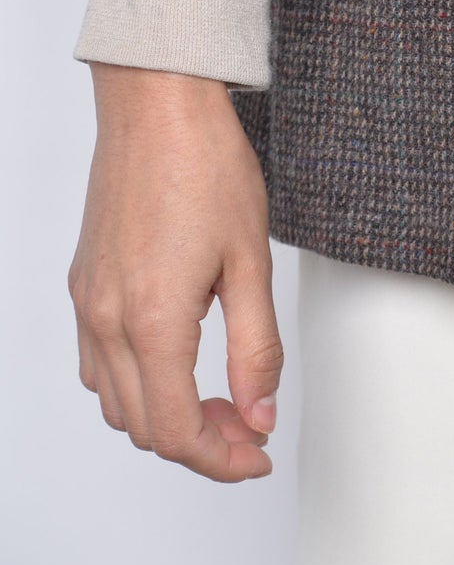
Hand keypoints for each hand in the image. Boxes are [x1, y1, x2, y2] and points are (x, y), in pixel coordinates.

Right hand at [68, 65, 281, 482]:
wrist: (158, 106)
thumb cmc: (207, 165)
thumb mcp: (251, 260)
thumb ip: (257, 348)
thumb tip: (260, 412)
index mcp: (152, 321)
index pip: (177, 432)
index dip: (222, 458)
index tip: (258, 452)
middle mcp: (107, 320)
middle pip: (144, 428)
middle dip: (200, 442)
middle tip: (250, 425)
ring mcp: (87, 303)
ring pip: (115, 403)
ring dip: (164, 416)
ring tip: (219, 395)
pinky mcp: (83, 284)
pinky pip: (97, 364)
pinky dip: (135, 383)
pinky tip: (176, 361)